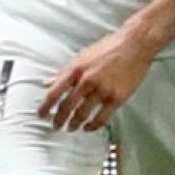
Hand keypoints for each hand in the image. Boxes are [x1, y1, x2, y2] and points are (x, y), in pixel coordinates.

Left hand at [39, 29, 154, 130]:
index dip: (45, 106)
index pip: (54, 93)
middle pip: (67, 106)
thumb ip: (64, 72)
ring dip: (74, 124)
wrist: (134, 45)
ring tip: (71, 128)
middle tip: (55, 126)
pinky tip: (88, 128)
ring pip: (83, 114)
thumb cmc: (107, 48)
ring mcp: (102, 90)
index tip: (41, 114)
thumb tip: (47, 83)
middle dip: (58, 119)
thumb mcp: (80, 56)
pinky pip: (102, 117)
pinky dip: (93, 126)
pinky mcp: (117, 97)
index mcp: (75, 70)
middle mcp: (86, 81)